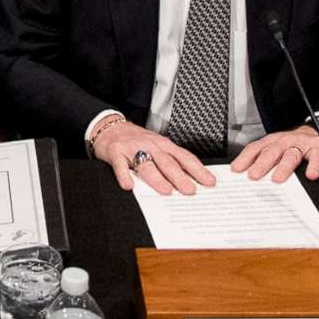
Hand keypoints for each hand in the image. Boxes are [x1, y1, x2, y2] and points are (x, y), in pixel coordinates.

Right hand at [93, 117, 215, 196]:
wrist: (109, 127)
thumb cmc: (136, 140)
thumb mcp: (157, 145)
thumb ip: (171, 160)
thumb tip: (190, 180)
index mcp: (163, 145)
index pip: (184, 157)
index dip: (197, 170)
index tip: (209, 182)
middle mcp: (150, 145)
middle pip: (167, 162)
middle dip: (180, 177)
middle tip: (190, 190)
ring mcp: (132, 148)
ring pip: (146, 164)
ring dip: (157, 178)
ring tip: (166, 190)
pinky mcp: (115, 152)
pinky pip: (120, 165)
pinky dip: (124, 175)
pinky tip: (129, 186)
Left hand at [230, 125, 318, 185]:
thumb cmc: (295, 145)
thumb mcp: (278, 149)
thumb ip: (265, 161)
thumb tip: (249, 180)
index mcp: (272, 142)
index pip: (255, 149)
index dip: (244, 158)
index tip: (236, 169)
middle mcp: (285, 142)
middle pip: (271, 152)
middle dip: (261, 164)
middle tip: (254, 176)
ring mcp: (301, 144)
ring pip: (291, 155)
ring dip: (283, 167)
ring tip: (277, 178)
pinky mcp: (318, 148)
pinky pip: (316, 157)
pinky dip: (313, 166)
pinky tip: (310, 175)